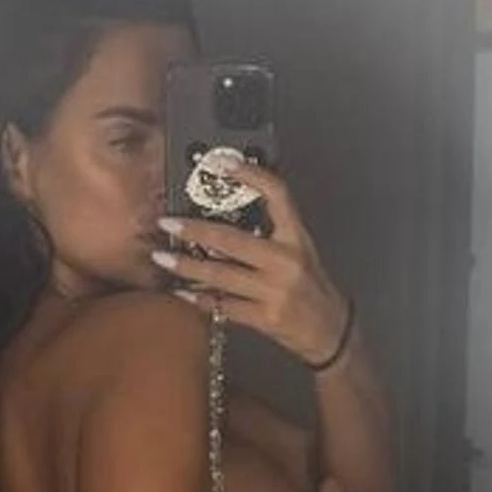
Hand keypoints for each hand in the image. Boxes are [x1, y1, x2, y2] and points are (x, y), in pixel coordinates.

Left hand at [155, 162, 350, 370]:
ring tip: (162, 259)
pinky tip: (181, 293)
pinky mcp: (265, 318)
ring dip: (187, 267)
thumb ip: (271, 229)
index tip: (220, 162)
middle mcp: (286, 261)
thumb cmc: (309, 286)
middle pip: (232, 240)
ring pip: (221, 275)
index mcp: (295, 237)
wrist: (329, 330)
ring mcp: (275, 291)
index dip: (249, 174)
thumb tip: (227, 210)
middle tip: (168, 223)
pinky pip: (225, 306)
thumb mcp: (298, 250)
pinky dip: (200, 300)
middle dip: (194, 231)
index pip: (276, 194)